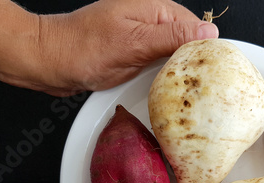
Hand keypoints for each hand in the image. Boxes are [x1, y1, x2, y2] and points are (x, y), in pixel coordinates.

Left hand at [34, 0, 218, 95]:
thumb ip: (171, 36)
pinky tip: (168, 90)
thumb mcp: (133, 42)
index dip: (206, 49)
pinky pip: (157, 64)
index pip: (194, 26)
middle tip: (204, 88)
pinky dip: (164, 77)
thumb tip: (207, 32)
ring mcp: (139, 38)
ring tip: (189, 92)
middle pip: (186, 41)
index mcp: (152, 9)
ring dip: (180, 72)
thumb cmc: (82, 49)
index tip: (214, 72)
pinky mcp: (132, 54)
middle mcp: (148, 21)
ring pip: (172, 55)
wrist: (48, 62)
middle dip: (195, 63)